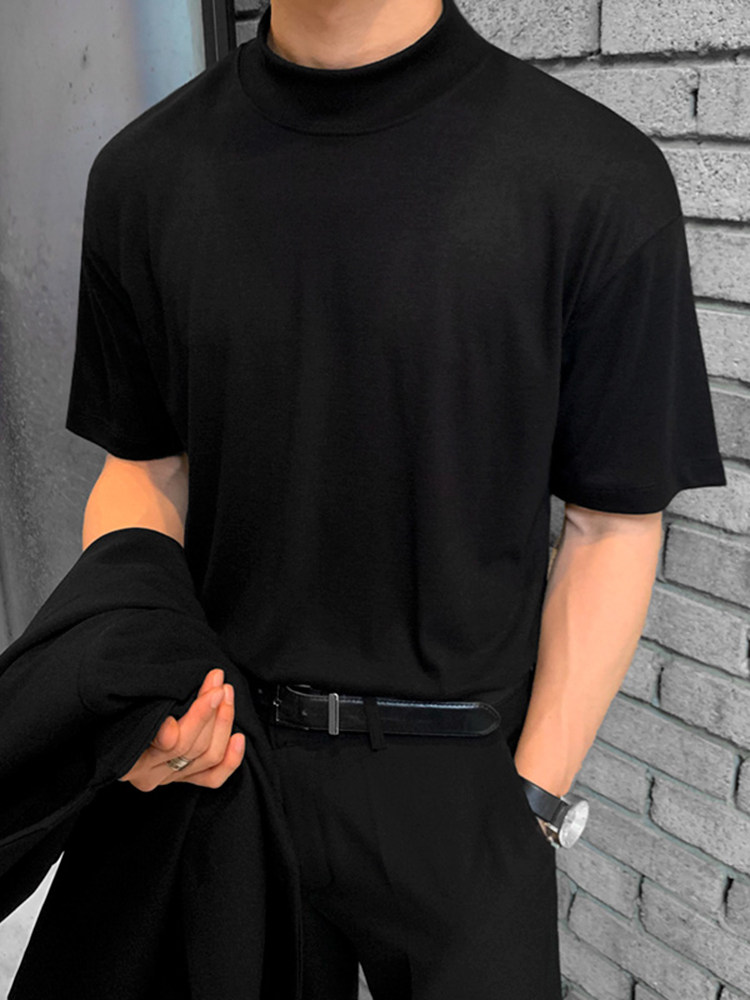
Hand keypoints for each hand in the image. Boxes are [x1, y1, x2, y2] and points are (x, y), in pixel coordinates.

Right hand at [117, 667, 244, 790]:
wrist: (102, 734)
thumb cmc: (117, 707)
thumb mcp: (123, 701)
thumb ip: (146, 699)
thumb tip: (177, 696)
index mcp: (125, 753)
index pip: (168, 739)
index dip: (196, 715)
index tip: (211, 690)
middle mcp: (146, 772)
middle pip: (190, 745)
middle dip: (211, 708)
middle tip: (218, 681)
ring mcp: (166, 778)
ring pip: (205, 757)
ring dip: (222, 723)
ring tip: (225, 693)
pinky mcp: (181, 781)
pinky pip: (212, 778)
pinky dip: (230, 760)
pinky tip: (239, 738)